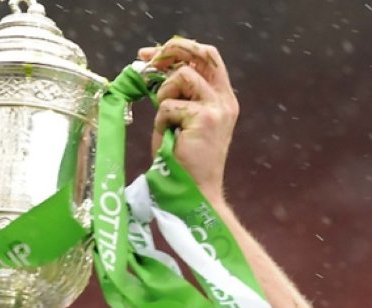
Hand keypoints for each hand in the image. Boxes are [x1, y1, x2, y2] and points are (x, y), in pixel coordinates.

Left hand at [137, 38, 238, 201]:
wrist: (195, 195)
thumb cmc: (185, 165)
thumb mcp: (181, 123)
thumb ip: (178, 97)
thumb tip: (154, 72)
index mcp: (223, 100)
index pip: (208, 58)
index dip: (181, 49)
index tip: (153, 55)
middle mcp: (224, 101)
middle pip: (201, 54)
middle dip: (171, 52)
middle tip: (147, 61)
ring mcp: (216, 108)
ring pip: (182, 76)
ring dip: (164, 97)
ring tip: (165, 123)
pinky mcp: (203, 118)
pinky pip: (168, 106)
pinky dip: (160, 123)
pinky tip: (168, 140)